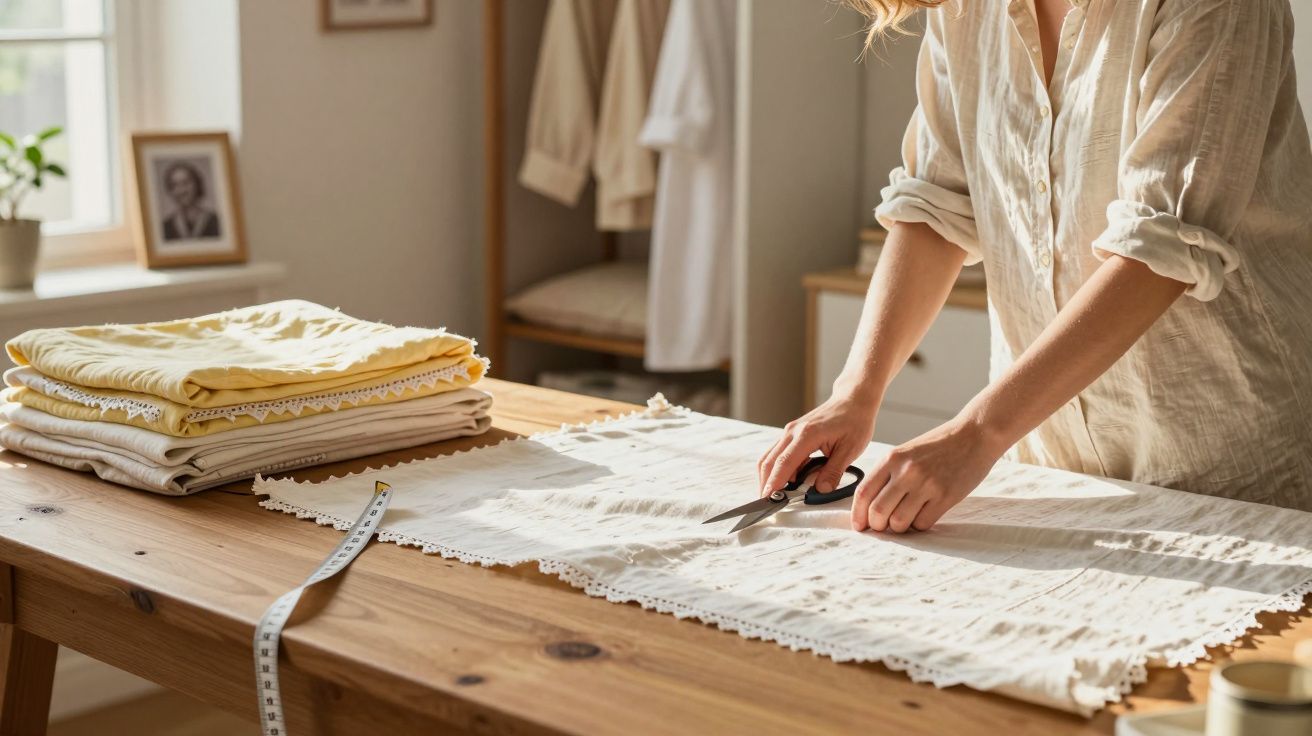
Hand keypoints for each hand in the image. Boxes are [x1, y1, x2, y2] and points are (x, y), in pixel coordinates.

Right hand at [758, 392, 877, 495]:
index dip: (774, 483)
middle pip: (769, 461)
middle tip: (769, 503)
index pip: (784, 463)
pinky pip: (778, 454)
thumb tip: (821, 490)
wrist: (853, 400)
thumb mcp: (851, 449)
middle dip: (766, 483)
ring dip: (771, 477)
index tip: (768, 499)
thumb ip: (834, 470)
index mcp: (807, 435)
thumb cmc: (855, 421)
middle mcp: (793, 432)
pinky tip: (791, 482)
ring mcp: (790, 432)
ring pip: (770, 457)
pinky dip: (779, 469)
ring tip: (779, 496)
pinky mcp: (792, 434)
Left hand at [851, 416, 1001, 532]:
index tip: (859, 526)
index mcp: (892, 458)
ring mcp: (926, 484)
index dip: (858, 514)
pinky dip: (920, 525)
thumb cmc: (939, 446)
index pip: (863, 492)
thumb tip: (870, 506)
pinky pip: (922, 523)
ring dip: (899, 528)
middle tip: (883, 527)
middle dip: (877, 526)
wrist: (975, 435)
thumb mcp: (906, 452)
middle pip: (878, 511)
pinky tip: (924, 514)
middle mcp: (906, 471)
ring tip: (906, 520)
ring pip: (899, 522)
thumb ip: (888, 474)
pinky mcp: (946, 496)